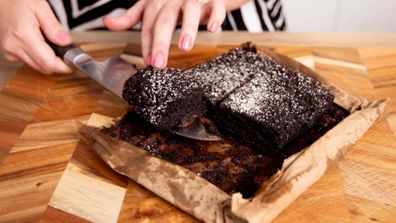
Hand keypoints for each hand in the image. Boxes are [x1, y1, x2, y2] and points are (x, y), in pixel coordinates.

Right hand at [0, 0, 71, 73]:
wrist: (2, 2)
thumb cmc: (19, 1)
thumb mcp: (41, 8)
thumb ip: (54, 27)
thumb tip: (66, 42)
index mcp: (23, 34)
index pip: (48, 62)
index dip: (63, 66)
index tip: (73, 63)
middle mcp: (14, 46)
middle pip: (44, 68)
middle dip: (59, 63)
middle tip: (67, 52)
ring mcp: (11, 51)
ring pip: (38, 67)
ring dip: (49, 61)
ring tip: (54, 46)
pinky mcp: (10, 54)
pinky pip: (31, 62)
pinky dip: (40, 58)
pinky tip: (42, 46)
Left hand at [104, 0, 225, 67]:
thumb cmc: (174, 0)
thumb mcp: (150, 6)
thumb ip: (131, 16)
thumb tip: (109, 23)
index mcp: (157, 3)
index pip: (149, 26)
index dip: (147, 44)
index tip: (148, 63)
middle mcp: (173, 0)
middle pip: (165, 20)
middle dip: (160, 42)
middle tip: (158, 63)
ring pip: (190, 11)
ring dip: (187, 28)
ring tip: (184, 47)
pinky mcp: (213, 0)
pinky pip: (215, 6)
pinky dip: (215, 17)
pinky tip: (212, 29)